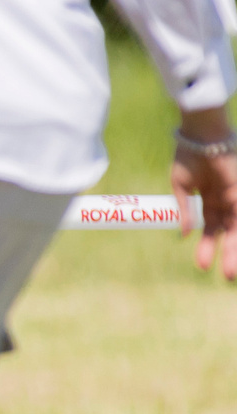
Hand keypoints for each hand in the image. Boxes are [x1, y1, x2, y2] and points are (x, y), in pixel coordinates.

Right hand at [172, 106, 236, 279]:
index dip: (207, 247)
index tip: (201, 266)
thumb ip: (185, 210)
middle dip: (228, 255)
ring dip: (235, 251)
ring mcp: (235, 197)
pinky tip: (231, 245)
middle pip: (228, 234)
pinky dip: (236, 234)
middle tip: (227, 277)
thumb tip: (185, 233)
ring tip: (230, 272)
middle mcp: (226, 202)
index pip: (211, 230)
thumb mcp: (181, 187)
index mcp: (210, 201)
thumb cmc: (188, 156)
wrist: (200, 136)